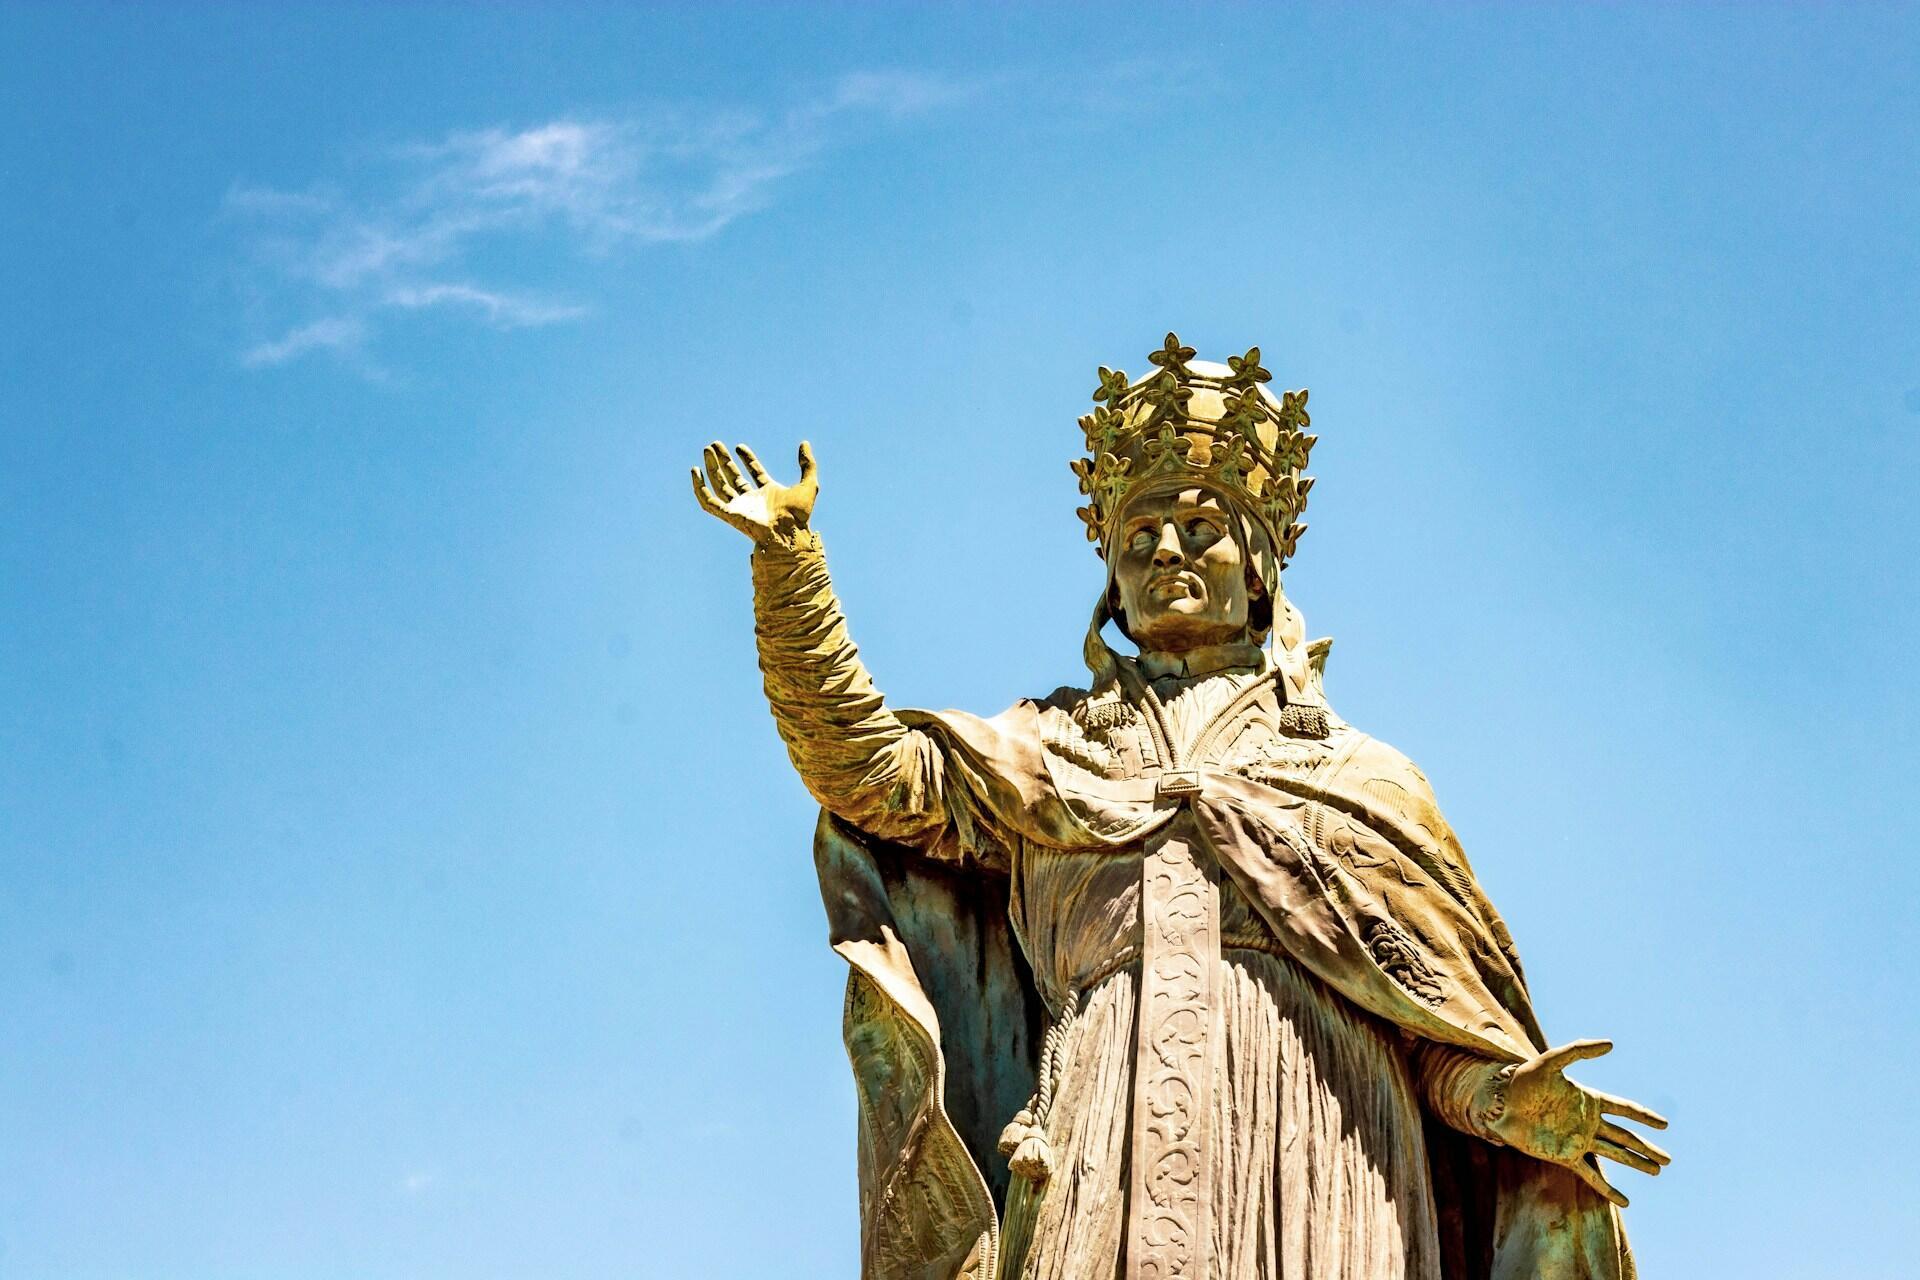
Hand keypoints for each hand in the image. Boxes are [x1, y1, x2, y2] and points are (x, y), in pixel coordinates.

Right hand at [691, 440, 818, 546]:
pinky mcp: (728, 514)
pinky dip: (699, 488)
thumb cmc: (798, 515)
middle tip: (714, 444)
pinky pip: (708, 501)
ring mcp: (739, 507)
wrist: (788, 534)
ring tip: (707, 449)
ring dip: (712, 467)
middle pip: (733, 477)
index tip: (739, 447)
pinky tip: (696, 471)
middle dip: (724, 460)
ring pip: (720, 485)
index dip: (747, 459)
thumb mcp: (809, 484)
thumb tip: (805, 443)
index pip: (754, 472)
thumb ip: (807, 464)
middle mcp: (752, 501)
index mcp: (768, 493)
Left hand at [1483, 1039, 1670, 1206]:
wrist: (1499, 1102)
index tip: (1665, 1124)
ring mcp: (1577, 1140)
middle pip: (1624, 1136)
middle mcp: (1587, 1121)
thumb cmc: (1524, 1079)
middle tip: (1668, 1160)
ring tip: (1656, 1171)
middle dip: (1646, 1147)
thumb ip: (1579, 1050)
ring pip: (1614, 1154)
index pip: (1623, 1109)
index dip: (1644, 1116)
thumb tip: (1611, 1044)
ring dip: (1635, 1164)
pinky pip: (1591, 1176)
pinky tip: (1625, 1202)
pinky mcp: (1564, 1156)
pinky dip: (1608, 1189)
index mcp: (1588, 1099)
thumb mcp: (1552, 1060)